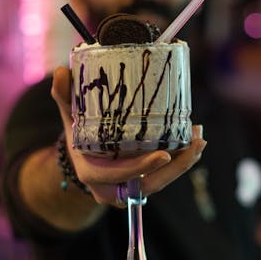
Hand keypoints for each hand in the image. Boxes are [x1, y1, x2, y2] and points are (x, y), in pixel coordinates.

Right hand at [51, 66, 206, 205]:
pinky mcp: (144, 182)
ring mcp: (130, 188)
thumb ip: (65, 97)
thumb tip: (60, 71)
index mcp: (92, 174)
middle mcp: (112, 187)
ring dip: (185, 163)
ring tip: (200, 138)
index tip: (164, 154)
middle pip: (149, 184)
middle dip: (176, 167)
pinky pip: (165, 176)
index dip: (141, 167)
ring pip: (162, 181)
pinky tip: (194, 140)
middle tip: (194, 142)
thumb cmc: (77, 136)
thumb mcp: (69, 118)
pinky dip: (182, 160)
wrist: (81, 160)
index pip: (119, 175)